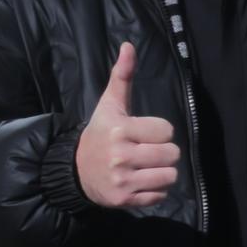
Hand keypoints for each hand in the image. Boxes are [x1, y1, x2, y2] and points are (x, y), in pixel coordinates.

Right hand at [75, 42, 179, 208]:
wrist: (74, 170)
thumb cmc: (100, 134)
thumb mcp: (109, 105)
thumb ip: (122, 76)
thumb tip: (129, 46)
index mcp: (120, 130)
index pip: (167, 131)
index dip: (159, 132)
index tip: (142, 133)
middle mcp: (121, 156)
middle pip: (172, 154)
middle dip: (163, 152)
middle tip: (144, 151)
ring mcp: (122, 180)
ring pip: (170, 175)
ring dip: (162, 172)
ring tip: (144, 167)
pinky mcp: (125, 200)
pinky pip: (161, 195)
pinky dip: (154, 190)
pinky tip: (138, 181)